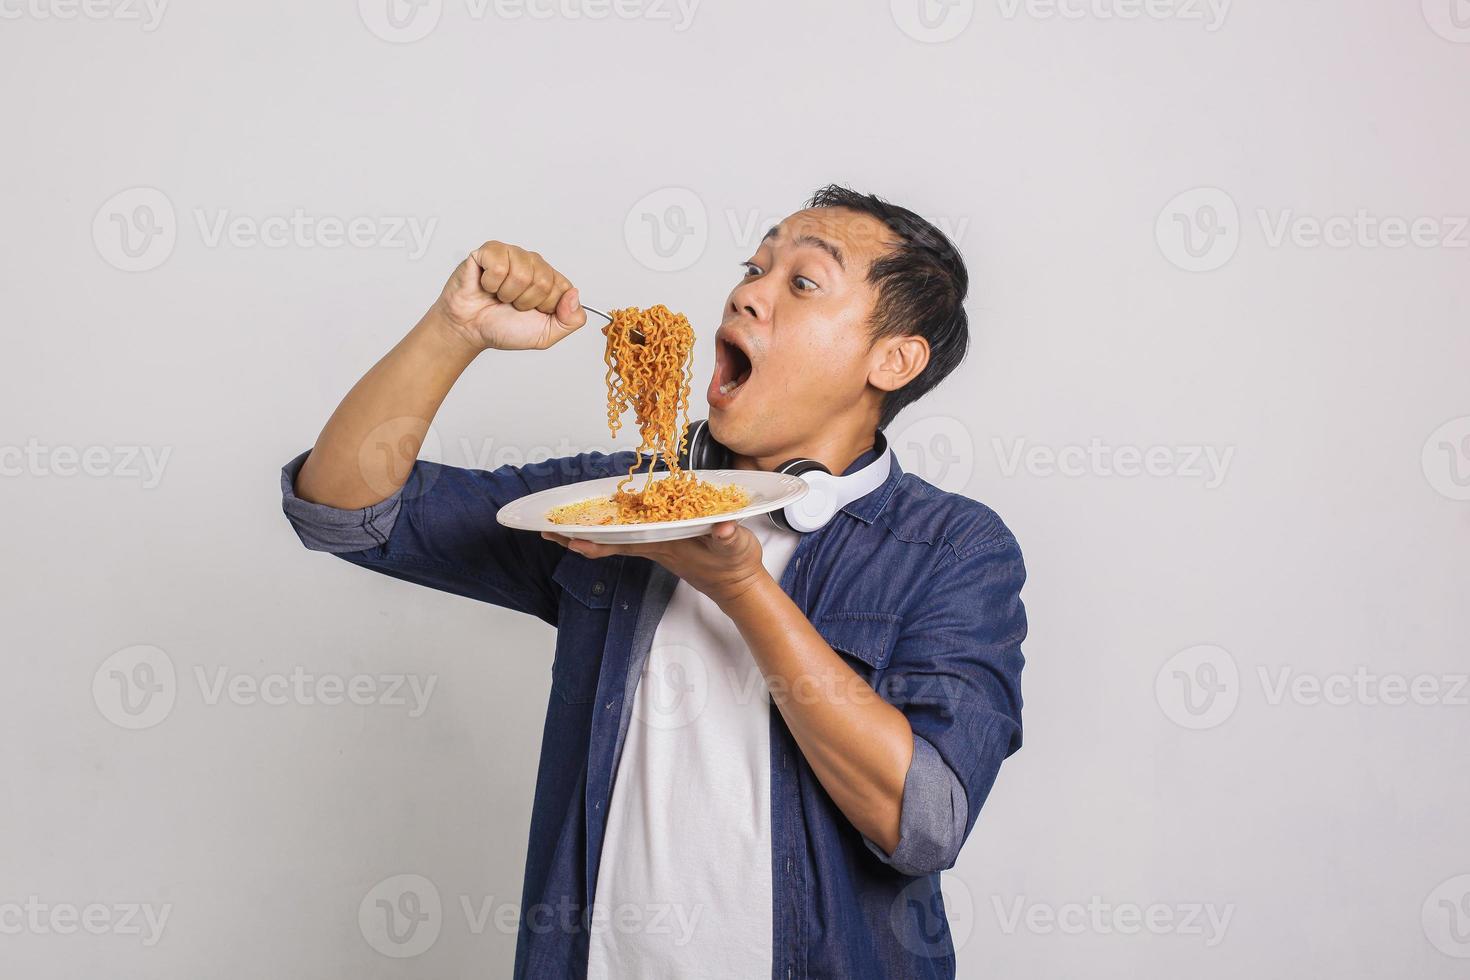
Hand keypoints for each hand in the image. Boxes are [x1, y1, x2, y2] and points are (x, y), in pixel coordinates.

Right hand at [431, 241, 587, 351]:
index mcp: (550, 280)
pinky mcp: (489, 251)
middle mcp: (533, 264)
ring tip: (498, 296)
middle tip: (511, 305)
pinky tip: (486, 285)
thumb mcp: (545, 334)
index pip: (563, 288)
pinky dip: (490, 283)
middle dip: (524, 302)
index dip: (546, 307)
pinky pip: (499, 265)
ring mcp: (512, 254)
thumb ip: (571, 320)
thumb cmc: (504, 327)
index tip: (532, 312)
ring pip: (521, 274)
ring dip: (507, 294)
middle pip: (543, 281)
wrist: (469, 329)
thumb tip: (575, 294)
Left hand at [541, 521, 768, 606]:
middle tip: (547, 531)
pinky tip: (597, 525)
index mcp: (666, 544)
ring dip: (587, 535)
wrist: (738, 586)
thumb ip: (728, 537)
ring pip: (613, 540)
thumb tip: (721, 527)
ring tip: (559, 529)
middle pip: (609, 541)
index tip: (572, 539)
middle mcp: (654, 546)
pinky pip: (626, 538)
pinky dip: (607, 533)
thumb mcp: (736, 548)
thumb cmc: (735, 566)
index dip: (598, 541)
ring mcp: (655, 547)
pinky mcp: (661, 545)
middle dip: (579, 537)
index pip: (625, 542)